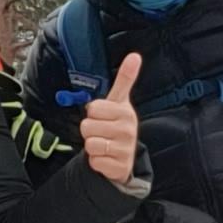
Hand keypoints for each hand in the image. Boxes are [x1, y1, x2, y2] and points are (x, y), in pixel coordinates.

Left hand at [80, 52, 143, 184]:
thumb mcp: (120, 102)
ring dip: (92, 147)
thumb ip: (125, 79)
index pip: (92, 108)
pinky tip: (106, 158)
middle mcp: (127, 130)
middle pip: (87, 126)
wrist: (125, 157)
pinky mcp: (119, 167)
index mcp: (126, 112)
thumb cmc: (118, 125)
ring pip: (89, 144)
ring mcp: (124, 150)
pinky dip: (96, 161)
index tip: (103, 118)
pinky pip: (94, 161)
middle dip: (90, 131)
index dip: (93, 114)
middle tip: (102, 133)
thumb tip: (134, 56)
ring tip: (104, 145)